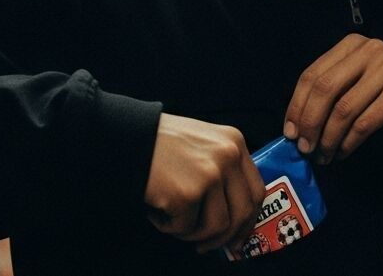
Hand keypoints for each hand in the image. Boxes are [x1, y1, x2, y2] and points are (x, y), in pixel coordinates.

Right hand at [144, 114, 265, 253]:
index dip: (248, 219)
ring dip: (193, 233)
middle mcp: (228, 156)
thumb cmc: (159, 142)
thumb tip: (233, 214)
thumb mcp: (203, 143)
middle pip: (242, 212)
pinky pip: (186, 227)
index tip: (238, 234)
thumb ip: (223, 168)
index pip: (256, 190)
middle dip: (226, 237)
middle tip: (208, 246)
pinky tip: (157, 211)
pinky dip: (169, 226)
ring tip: (172, 220)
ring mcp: (210, 175)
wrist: (125, 136)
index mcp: (235, 142)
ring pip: (216, 226)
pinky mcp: (188, 193)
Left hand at [283, 34, 382, 163]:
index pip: (312, 75)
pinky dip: (348, 142)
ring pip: (343, 110)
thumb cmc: (381, 85)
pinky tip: (342, 152)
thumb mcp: (355, 74)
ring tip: (323, 154)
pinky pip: (363, 124)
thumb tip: (295, 124)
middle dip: (310, 122)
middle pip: (325, 90)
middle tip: (304, 147)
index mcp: (350, 45)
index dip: (296, 105)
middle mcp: (368, 51)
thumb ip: (329, 88)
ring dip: (328, 137)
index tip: (289, 131)